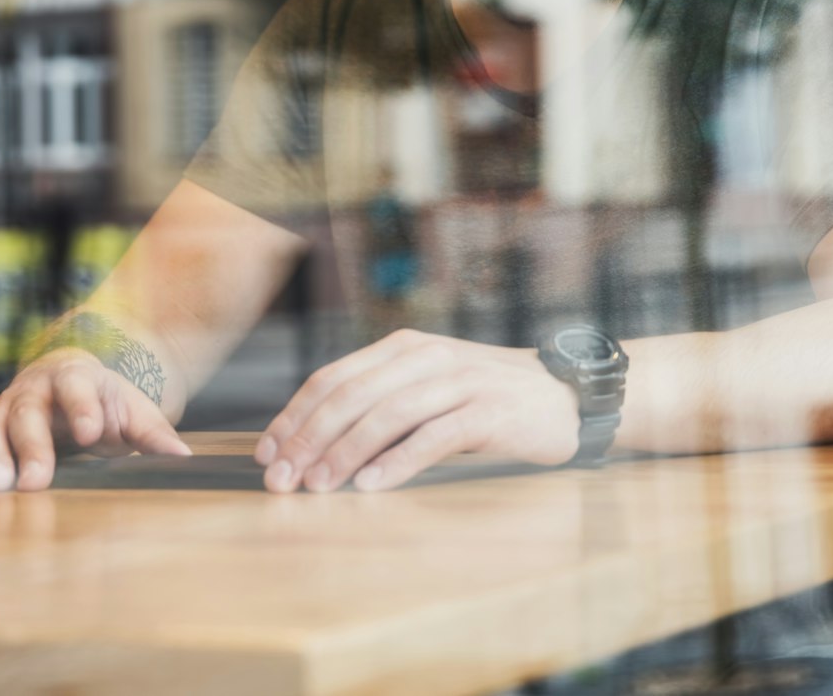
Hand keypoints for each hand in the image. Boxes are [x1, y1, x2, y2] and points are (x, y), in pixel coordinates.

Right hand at [0, 348, 191, 491]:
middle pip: (26, 413)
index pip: (77, 388)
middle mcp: (30, 390)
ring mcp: (1, 409)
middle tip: (36, 481)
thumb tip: (183, 457)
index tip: (91, 434)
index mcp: (73, 377)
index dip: (82, 408)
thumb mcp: (131, 409)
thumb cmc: (101, 401)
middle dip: (31, 447)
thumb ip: (153, 432)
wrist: (65, 382)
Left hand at [255, 329, 579, 492]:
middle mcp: (428, 357)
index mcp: (405, 347)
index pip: (334, 377)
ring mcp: (459, 381)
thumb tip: (313, 443)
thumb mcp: (430, 386)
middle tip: (281, 480)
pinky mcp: (488, 411)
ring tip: (318, 486)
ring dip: (345, 453)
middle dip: (308, 439)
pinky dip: (397, 462)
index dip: (294, 415)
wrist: (565, 396)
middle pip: (352, 396)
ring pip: (386, 415)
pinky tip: (371, 485)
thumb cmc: (488, 399)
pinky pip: (433, 436)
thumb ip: (383, 401)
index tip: (267, 453)